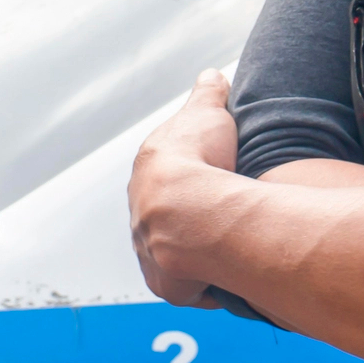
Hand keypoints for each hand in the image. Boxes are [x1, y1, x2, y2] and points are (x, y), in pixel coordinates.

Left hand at [128, 70, 242, 309]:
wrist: (188, 209)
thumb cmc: (198, 158)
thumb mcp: (207, 113)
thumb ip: (209, 94)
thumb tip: (213, 75)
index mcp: (148, 176)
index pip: (163, 181)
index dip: (186, 182)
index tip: (207, 185)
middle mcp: (140, 215)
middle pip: (163, 221)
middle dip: (186, 222)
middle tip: (219, 224)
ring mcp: (150, 250)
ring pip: (171, 255)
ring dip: (192, 256)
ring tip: (222, 254)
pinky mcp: (166, 283)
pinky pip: (187, 288)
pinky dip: (203, 286)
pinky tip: (223, 282)